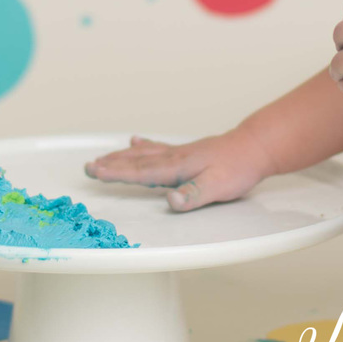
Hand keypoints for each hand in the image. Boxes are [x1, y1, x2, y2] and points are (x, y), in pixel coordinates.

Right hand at [84, 133, 269, 211]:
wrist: (254, 147)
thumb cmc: (238, 168)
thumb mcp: (218, 186)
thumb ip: (194, 194)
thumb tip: (170, 200)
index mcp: (178, 167)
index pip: (141, 172)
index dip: (116, 173)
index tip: (95, 172)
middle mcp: (174, 157)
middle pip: (136, 162)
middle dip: (110, 165)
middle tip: (87, 167)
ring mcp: (179, 153)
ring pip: (143, 154)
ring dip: (120, 157)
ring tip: (101, 158)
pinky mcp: (186, 152)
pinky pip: (156, 148)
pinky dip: (142, 146)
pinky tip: (134, 141)